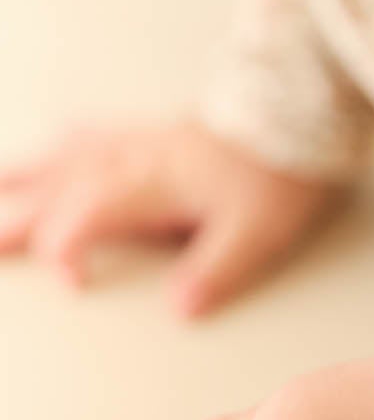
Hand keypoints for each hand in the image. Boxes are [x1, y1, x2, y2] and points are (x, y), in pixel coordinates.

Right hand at [0, 114, 351, 316]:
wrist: (299, 110)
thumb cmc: (277, 170)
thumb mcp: (257, 230)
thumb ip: (215, 270)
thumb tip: (180, 309)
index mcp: (149, 184)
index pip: (84, 216)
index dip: (67, 250)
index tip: (74, 284)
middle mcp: (131, 160)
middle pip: (56, 190)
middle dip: (15, 218)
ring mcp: (137, 143)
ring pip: (63, 160)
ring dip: (23, 178)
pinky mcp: (152, 133)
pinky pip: (95, 133)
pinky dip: (67, 142)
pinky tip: (54, 139)